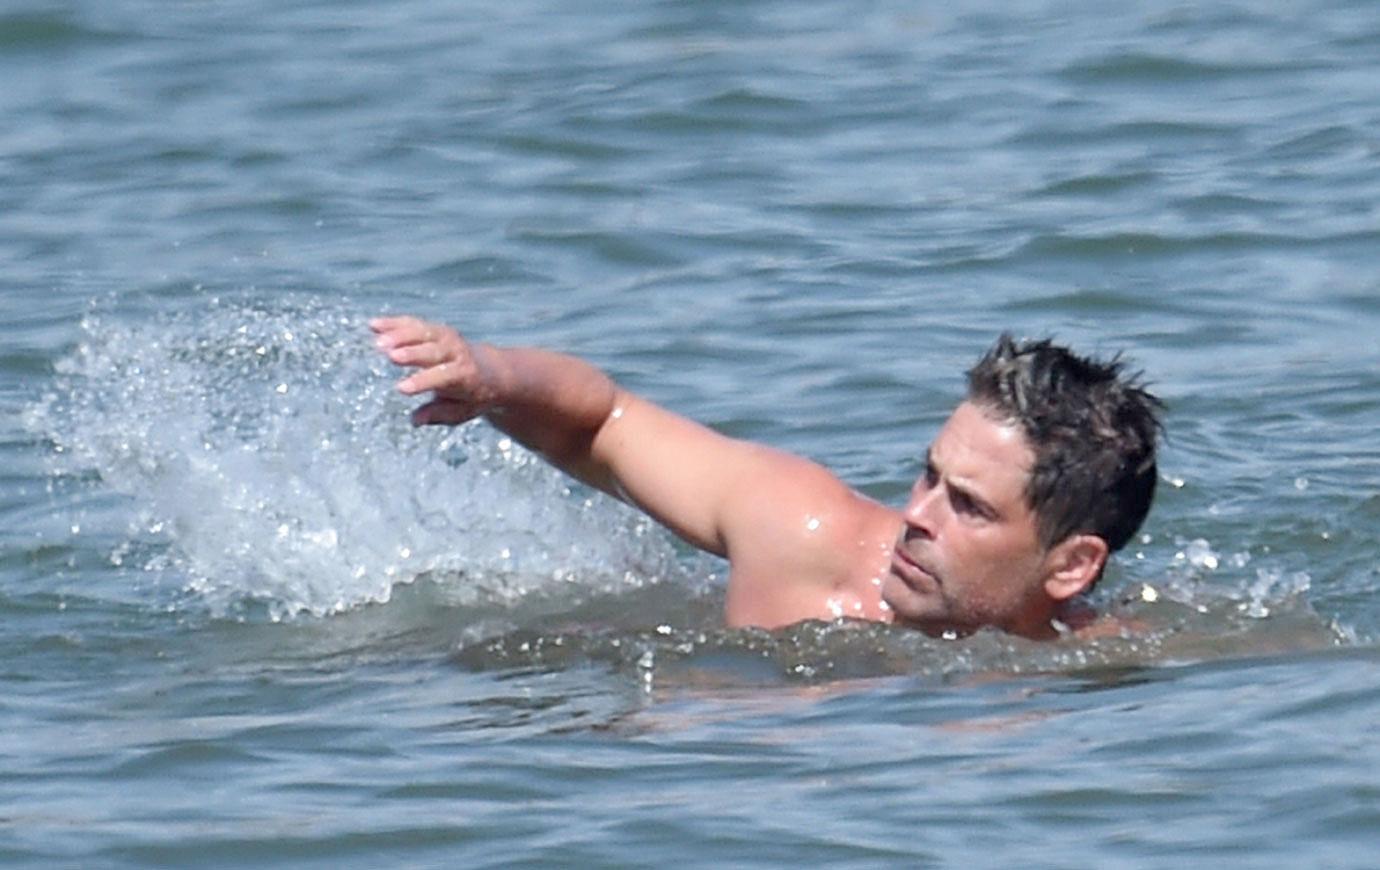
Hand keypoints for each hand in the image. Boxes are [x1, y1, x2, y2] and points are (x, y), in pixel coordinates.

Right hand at [370, 316, 499, 425]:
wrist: (493, 371)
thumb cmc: (472, 397)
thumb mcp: (461, 411)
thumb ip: (439, 414)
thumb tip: (415, 420)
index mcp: (465, 376)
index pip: (443, 377)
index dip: (422, 382)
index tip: (401, 388)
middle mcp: (457, 353)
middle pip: (433, 351)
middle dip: (412, 353)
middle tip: (391, 356)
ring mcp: (446, 338)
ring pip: (423, 333)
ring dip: (400, 335)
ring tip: (378, 342)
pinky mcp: (435, 330)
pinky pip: (415, 324)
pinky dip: (394, 323)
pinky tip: (373, 325)